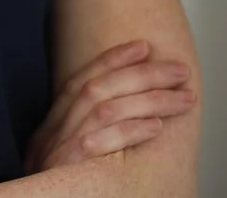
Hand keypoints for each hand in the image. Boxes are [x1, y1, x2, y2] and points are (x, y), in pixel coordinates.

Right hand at [23, 39, 197, 172]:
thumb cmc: (58, 196)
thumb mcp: (63, 168)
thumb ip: (83, 140)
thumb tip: (124, 114)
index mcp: (49, 131)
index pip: (80, 81)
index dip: (112, 60)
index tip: (143, 47)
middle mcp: (49, 137)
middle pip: (96, 89)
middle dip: (141, 74)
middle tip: (178, 71)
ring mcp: (56, 153)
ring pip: (103, 109)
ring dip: (148, 99)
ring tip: (182, 98)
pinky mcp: (66, 170)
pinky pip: (100, 141)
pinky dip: (130, 130)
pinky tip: (156, 126)